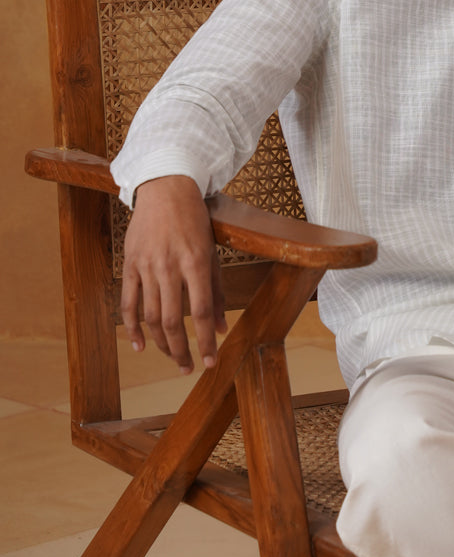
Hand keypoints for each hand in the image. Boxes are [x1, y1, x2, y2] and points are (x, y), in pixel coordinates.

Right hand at [121, 175, 226, 373]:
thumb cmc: (195, 220)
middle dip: (181, 351)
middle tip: (188, 368)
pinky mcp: (130, 264)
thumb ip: (216, 290)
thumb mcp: (213, 251)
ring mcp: (146, 266)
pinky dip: (133, 328)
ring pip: (150, 317)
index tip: (210, 362)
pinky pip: (129, 304)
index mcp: (196, 261)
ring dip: (161, 344)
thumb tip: (220, 328)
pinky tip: (141, 346)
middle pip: (172, 320)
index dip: (205, 341)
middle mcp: (170, 266)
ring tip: (172, 358)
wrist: (165, 188)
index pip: (200, 312)